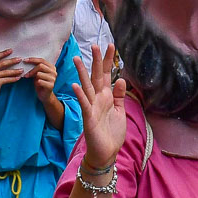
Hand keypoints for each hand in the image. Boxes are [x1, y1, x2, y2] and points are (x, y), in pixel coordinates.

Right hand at [0, 49, 29, 102]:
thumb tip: (10, 61)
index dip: (3, 53)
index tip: (11, 50)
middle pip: (2, 63)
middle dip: (12, 61)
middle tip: (20, 59)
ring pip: (6, 72)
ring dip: (15, 71)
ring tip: (22, 70)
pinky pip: (7, 79)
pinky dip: (13, 78)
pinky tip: (19, 78)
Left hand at [30, 56, 58, 102]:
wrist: (45, 95)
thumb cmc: (40, 83)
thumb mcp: (38, 73)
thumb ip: (36, 67)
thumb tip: (26, 61)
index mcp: (52, 67)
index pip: (42, 60)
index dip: (33, 59)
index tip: (25, 60)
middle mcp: (54, 72)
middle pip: (40, 66)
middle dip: (31, 70)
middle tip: (26, 74)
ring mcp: (53, 79)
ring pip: (39, 73)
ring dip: (33, 76)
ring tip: (31, 79)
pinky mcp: (51, 85)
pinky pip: (40, 81)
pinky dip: (36, 83)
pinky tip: (37, 85)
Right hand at [71, 45, 127, 171]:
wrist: (107, 152)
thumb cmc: (112, 133)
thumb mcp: (120, 111)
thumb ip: (119, 96)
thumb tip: (121, 79)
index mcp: (106, 96)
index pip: (106, 74)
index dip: (108, 61)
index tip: (111, 45)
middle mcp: (97, 99)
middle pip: (96, 76)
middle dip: (96, 61)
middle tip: (95, 45)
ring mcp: (91, 107)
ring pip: (86, 86)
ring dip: (82, 73)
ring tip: (76, 59)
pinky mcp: (88, 117)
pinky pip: (84, 104)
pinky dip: (80, 94)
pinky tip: (76, 85)